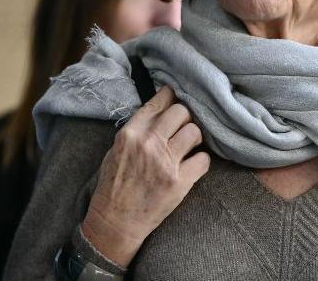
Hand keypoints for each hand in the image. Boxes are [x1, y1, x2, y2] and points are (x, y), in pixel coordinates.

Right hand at [81, 86, 209, 267]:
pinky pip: (204, 160)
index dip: (172, 96)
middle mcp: (149, 144)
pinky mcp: (179, 182)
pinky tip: (192, 165)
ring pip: (195, 131)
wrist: (115, 221)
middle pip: (181, 112)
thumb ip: (137, 130)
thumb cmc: (114, 185)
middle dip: (185, 117)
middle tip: (183, 127)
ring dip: (195, 138)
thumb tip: (160, 110)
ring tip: (189, 146)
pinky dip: (201, 161)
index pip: (159, 102)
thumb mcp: (116, 149)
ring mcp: (165, 163)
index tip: (177, 96)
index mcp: (130, 133)